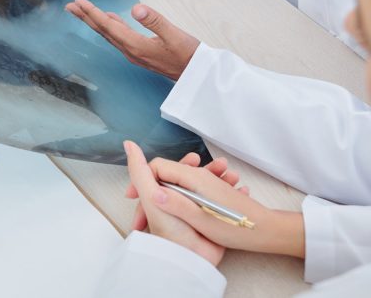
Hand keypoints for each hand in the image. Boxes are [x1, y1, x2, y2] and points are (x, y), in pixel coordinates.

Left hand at [65, 0, 198, 79]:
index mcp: (136, 46)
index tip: (79, 2)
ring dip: (94, 21)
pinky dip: (110, 26)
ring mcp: (135, 52)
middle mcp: (131, 50)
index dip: (92, 13)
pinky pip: (120, 37)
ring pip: (109, 34)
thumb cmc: (189, 55)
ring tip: (81, 11)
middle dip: (85, 18)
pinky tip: (109, 19)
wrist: (197, 75)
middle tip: (70, 6)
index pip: (109, 27)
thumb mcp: (175, 35)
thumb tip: (136, 9)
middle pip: (103, 31)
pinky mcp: (141, 51)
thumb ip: (155, 21)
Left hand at [124, 140, 224, 266]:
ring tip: (233, 175)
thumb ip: (139, 170)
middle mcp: (177, 203)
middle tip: (221, 165)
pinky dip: (233, 196)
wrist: (192, 258)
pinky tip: (242, 190)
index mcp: (161, 196)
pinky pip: (223, 204)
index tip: (194, 159)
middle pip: (193, 179)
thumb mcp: (151, 195)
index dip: (184, 164)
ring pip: (210, 189)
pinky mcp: (210, 222)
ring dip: (223, 180)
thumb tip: (128, 144)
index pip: (171, 173)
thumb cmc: (170, 229)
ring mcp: (195, 212)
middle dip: (208, 170)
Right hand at [140, 153, 305, 257]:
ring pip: (176, 185)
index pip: (157, 167)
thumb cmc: (235, 227)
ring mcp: (206, 184)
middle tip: (141, 214)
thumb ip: (174, 202)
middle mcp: (199, 177)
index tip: (132, 198)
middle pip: (165, 176)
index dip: (141, 180)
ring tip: (155, 217)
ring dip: (164, 198)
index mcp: (193, 179)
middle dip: (150, 191)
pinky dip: (177, 200)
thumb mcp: (199, 218)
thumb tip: (150, 190)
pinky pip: (187, 191)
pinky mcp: (211, 193)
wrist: (266, 232)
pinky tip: (175, 217)